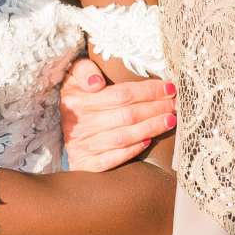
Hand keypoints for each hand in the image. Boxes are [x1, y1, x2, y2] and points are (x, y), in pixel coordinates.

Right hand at [59, 58, 174, 172]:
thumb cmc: (75, 97)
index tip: (170, 88)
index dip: (148, 91)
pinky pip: (111, 160)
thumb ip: (83, 70)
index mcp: (78, 100)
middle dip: (156, 109)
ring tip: (170, 120)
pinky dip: (131, 151)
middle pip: (127, 115)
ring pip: (123, 137)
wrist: (58, 127)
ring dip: (150, 128)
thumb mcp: (72, 77)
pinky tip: (148, 142)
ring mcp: (82, 146)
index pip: (121, 94)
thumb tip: (96, 82)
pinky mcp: (85, 164)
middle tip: (176, 104)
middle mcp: (80, 124)